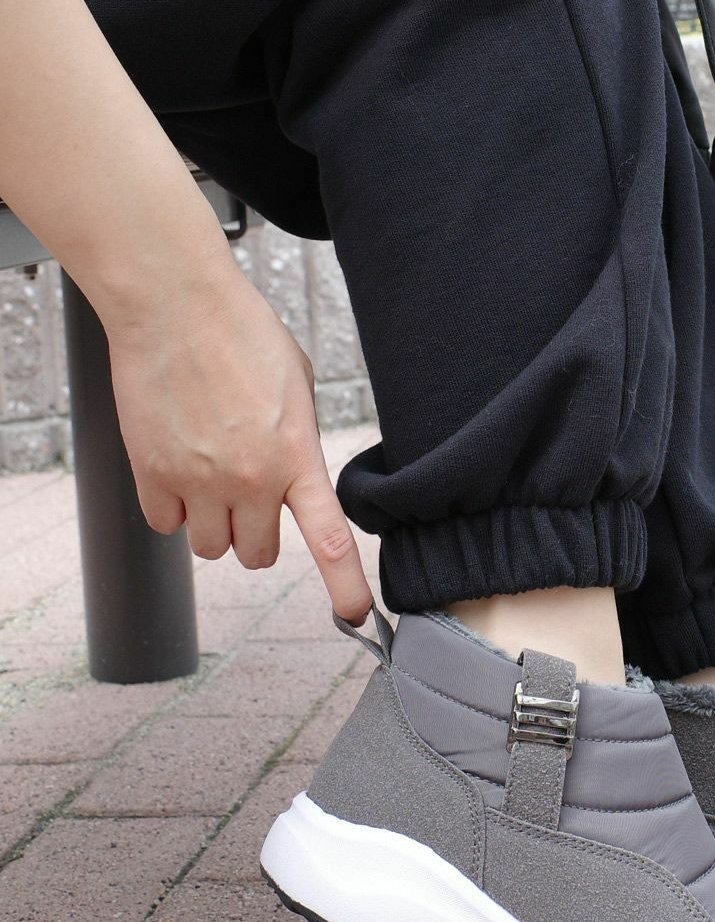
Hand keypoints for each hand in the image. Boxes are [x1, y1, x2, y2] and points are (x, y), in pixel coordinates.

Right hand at [106, 262, 372, 624]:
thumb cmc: (243, 336)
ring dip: (214, 525)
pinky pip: (165, 525)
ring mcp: (197, 481)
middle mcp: (249, 480)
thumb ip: (299, 444)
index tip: (357, 616)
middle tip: (249, 497)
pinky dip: (172, 508)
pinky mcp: (151, 474)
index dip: (346, 587)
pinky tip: (176, 466)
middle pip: (257, 556)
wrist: (175, 304)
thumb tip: (296, 476)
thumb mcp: (297, 389)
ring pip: (210, 549)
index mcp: (296, 459)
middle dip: (257, 536)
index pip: (328, 540)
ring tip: (209, 475)